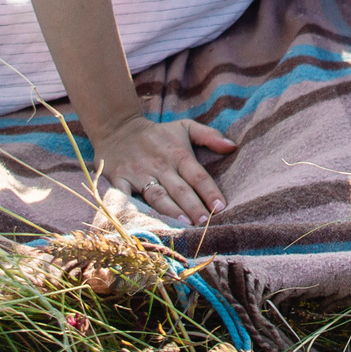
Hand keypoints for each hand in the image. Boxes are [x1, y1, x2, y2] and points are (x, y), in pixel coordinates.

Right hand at [93, 113, 235, 225]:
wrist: (118, 128)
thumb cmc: (158, 134)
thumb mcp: (185, 127)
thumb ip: (209, 135)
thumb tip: (233, 146)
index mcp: (178, 154)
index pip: (197, 175)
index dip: (209, 191)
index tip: (221, 207)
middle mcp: (160, 165)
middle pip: (179, 189)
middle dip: (193, 206)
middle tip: (205, 223)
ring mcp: (139, 174)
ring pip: (157, 195)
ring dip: (170, 210)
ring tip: (183, 224)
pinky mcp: (119, 180)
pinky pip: (124, 196)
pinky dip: (129, 208)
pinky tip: (139, 222)